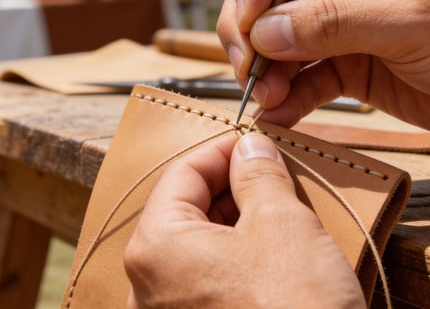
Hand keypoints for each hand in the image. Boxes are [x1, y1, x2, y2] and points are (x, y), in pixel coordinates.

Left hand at [124, 132, 365, 307]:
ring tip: (280, 213)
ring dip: (236, 223)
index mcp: (155, 248)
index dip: (222, 149)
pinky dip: (235, 259)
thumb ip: (258, 176)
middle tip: (274, 176)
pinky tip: (272, 256)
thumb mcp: (282, 224)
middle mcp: (147, 286)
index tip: (255, 142)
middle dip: (231, 188)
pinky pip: (206, 281)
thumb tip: (250, 147)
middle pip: (185, 212)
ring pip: (197, 248)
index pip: (182, 174)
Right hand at [217, 0, 429, 174]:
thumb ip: (333, 22)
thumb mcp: (409, 20)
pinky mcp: (347, 60)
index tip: (249, 16)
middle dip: (251, 25)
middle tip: (248, 63)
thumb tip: (264, 31)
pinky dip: (286, 93)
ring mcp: (344, 17)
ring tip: (264, 97)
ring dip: (265, 65)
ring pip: (279, 33)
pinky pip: (302, 72)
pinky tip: (280, 113)